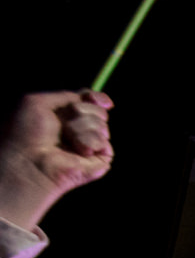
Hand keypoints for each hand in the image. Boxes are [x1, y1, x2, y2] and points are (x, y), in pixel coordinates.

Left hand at [0, 91, 113, 229]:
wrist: (27, 159)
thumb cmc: (26, 132)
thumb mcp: (40, 102)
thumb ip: (68, 95)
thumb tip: (101, 100)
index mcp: (65, 116)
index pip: (90, 102)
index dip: (95, 98)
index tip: (93, 98)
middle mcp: (79, 130)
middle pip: (99, 111)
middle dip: (82, 112)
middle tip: (63, 124)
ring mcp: (90, 146)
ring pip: (102, 126)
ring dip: (80, 129)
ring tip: (65, 140)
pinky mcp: (99, 161)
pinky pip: (104, 142)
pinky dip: (89, 143)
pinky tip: (77, 151)